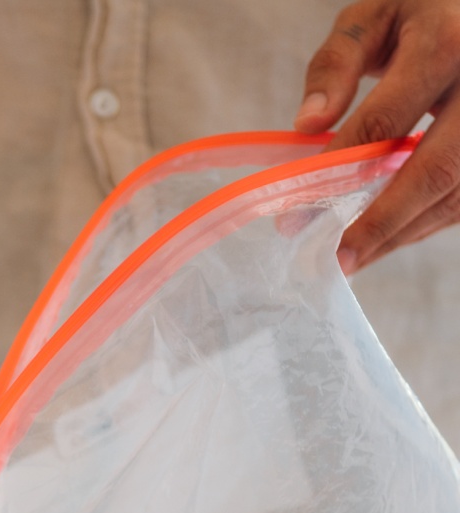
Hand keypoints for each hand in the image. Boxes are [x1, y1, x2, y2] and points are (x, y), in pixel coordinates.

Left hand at [295, 0, 459, 271]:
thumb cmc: (421, 10)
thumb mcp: (374, 16)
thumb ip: (336, 64)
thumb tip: (306, 125)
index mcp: (446, 42)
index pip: (383, 123)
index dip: (337, 174)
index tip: (296, 215)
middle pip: (434, 170)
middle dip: (380, 223)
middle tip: (337, 260)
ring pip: (454, 193)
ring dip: (402, 233)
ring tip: (354, 258)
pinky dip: (425, 223)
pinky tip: (389, 236)